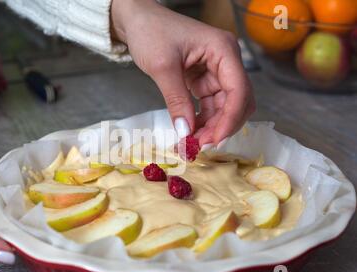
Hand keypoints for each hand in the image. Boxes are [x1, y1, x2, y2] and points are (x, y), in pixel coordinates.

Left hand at [111, 0, 255, 146]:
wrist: (137, 20)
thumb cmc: (150, 32)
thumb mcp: (162, 67)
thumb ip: (176, 101)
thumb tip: (186, 133)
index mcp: (223, 50)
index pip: (238, 90)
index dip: (230, 119)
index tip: (214, 141)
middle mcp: (225, 61)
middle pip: (237, 101)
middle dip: (222, 126)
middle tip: (200, 146)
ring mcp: (216, 71)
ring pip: (224, 107)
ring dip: (211, 127)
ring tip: (191, 143)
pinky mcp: (204, 80)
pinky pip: (210, 106)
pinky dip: (202, 121)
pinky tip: (190, 132)